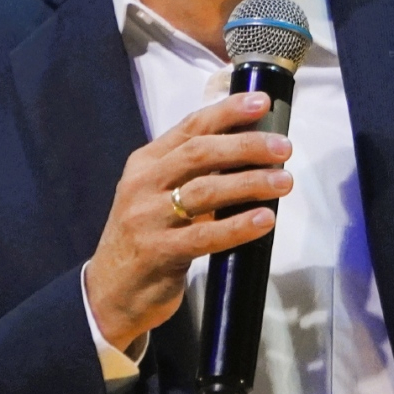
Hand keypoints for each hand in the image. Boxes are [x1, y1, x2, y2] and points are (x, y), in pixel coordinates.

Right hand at [83, 91, 293, 350]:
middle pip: (200, 153)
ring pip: (205, 191)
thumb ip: (196, 171)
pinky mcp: (158, 253)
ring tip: (284, 182)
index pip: (191, 127)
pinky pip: (205, 236)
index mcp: (146, 163)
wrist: (110, 291)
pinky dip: (238, 227)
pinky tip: (264, 220)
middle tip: (283, 148)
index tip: (261, 102)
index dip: (227, 112)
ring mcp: (147, 218)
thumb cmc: (149, 236)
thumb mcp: (161, 194)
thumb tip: (256, 148)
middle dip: (246, 146)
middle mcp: (143, 184)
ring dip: (250, 183)